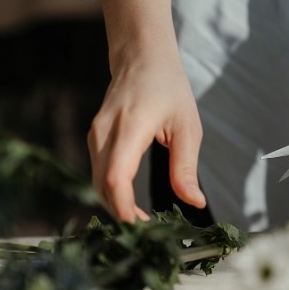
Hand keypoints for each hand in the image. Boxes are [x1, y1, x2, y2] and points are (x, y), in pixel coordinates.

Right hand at [89, 0, 204, 222]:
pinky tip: (132, 203)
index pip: (116, 178)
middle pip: (102, 187)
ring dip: (116, 205)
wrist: (141, 56)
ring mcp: (95, 135)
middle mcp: (105, 132)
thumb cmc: (169, 87)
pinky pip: (99, 173)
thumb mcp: (188, 127)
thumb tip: (194, 202)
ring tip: (144, 222)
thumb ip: (186, 167)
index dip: (125, 209)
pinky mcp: (94, 138)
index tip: (144, 228)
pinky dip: (112, 192)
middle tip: (150, 233)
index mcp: (130, 127)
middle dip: (122, 215)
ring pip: (97, 182)